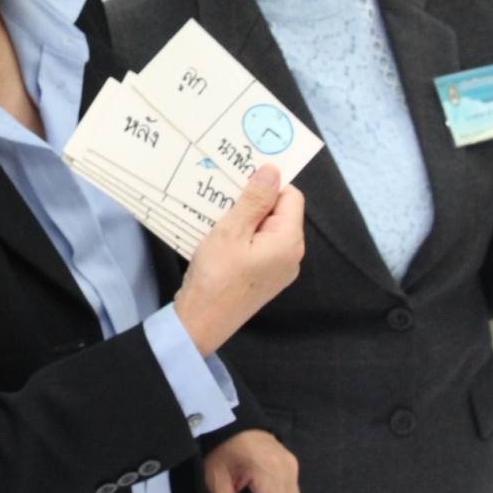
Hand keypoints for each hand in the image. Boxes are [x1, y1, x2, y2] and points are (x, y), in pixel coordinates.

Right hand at [174, 166, 305, 356]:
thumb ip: (254, 200)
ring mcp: (278, 269)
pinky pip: (257, 246)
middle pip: (278, 212)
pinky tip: (217, 233)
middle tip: (224, 191)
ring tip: (217, 211)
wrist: (201, 322)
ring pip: (265, 229)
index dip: (268, 184)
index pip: (291, 196)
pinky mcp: (263, 277)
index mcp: (289, 242)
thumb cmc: (216, 277)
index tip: (242, 176)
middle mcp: (290, 255)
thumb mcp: (232, 231)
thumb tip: (272, 171)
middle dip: (253, 200)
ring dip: (243, 217)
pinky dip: (240, 235)